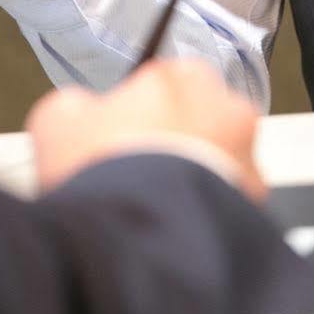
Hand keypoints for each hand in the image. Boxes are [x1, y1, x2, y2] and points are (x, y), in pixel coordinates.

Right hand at [25, 60, 265, 200]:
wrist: (140, 237)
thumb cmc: (104, 171)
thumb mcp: (57, 121)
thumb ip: (77, 106)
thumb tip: (81, 112)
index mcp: (180, 76)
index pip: (164, 82)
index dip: (140, 110)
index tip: (123, 135)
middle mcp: (225, 108)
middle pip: (201, 117)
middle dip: (177, 138)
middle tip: (140, 170)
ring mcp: (247, 157)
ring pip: (222, 158)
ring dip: (198, 174)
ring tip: (157, 204)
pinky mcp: (256, 203)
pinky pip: (232, 198)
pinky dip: (209, 207)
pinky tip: (176, 223)